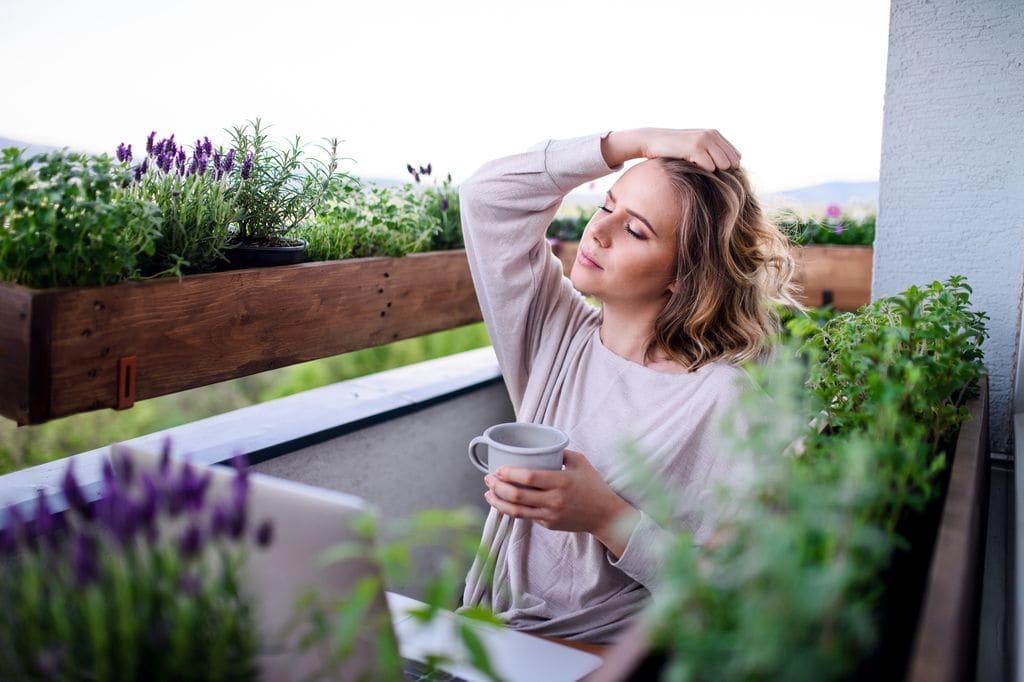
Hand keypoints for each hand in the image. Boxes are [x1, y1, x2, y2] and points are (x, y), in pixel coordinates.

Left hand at [483, 450, 639, 555]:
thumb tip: (539, 445)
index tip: (498, 469)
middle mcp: (554, 500)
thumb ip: (560, 452)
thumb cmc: (593, 485)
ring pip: (517, 511)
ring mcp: (550, 515)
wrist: (605, 515)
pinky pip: (526, 517)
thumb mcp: (580, 462)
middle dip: (498, 487)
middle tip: (488, 479)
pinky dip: (511, 510)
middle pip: (518, 496)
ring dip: (499, 502)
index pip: (529, 478)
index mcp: (561, 482)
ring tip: (488, 494)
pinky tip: (503, 502)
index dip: (510, 474)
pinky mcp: (549, 524)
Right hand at [639, 128, 740, 171]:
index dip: (728, 167)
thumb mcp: (694, 147)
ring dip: (713, 171)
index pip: (736, 155)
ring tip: (699, 171)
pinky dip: (703, 171)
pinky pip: (710, 166)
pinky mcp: (695, 147)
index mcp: (714, 134)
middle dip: (723, 171)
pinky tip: (691, 168)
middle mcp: (712, 134)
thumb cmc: (673, 148)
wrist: (652, 141)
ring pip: (723, 164)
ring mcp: (704, 140)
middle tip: (706, 175)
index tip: (714, 174)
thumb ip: (710, 153)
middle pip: (732, 161)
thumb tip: (728, 168)